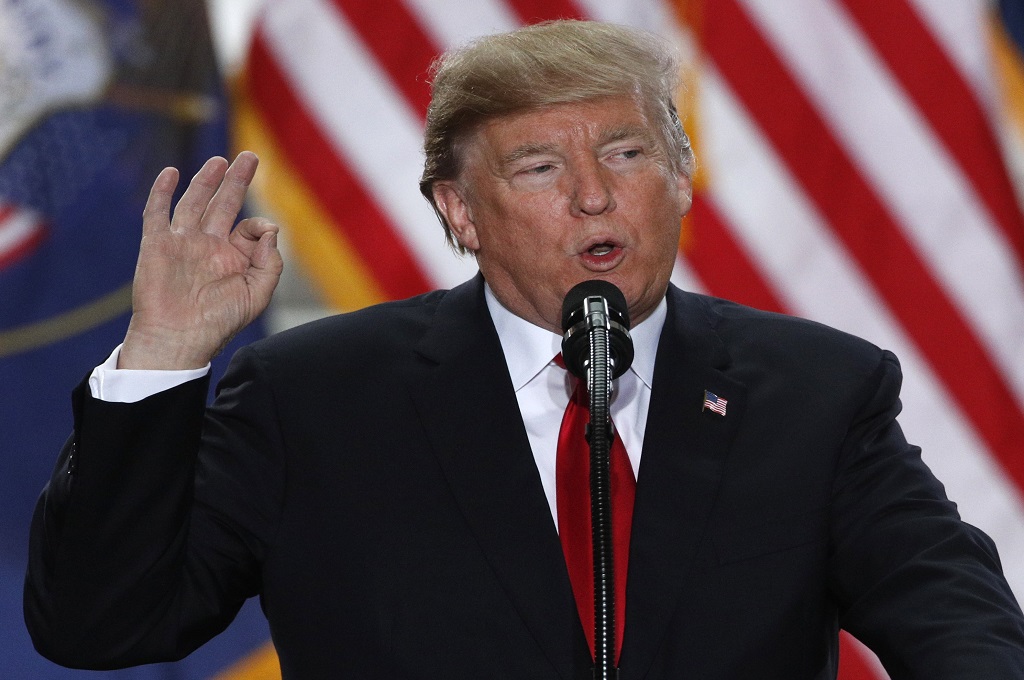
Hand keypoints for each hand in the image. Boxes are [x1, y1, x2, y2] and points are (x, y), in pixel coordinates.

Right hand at [119, 152, 282, 369]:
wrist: (178, 338)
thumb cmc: (218, 322)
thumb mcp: (257, 293)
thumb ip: (270, 262)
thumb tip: (269, 228)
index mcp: (233, 259)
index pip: (248, 229)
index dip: (259, 225)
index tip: (263, 230)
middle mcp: (208, 247)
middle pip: (223, 205)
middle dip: (236, 180)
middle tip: (249, 156)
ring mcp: (182, 244)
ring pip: (194, 203)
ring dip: (206, 181)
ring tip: (220, 160)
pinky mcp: (157, 245)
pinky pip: (157, 213)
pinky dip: (162, 193)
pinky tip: (170, 174)